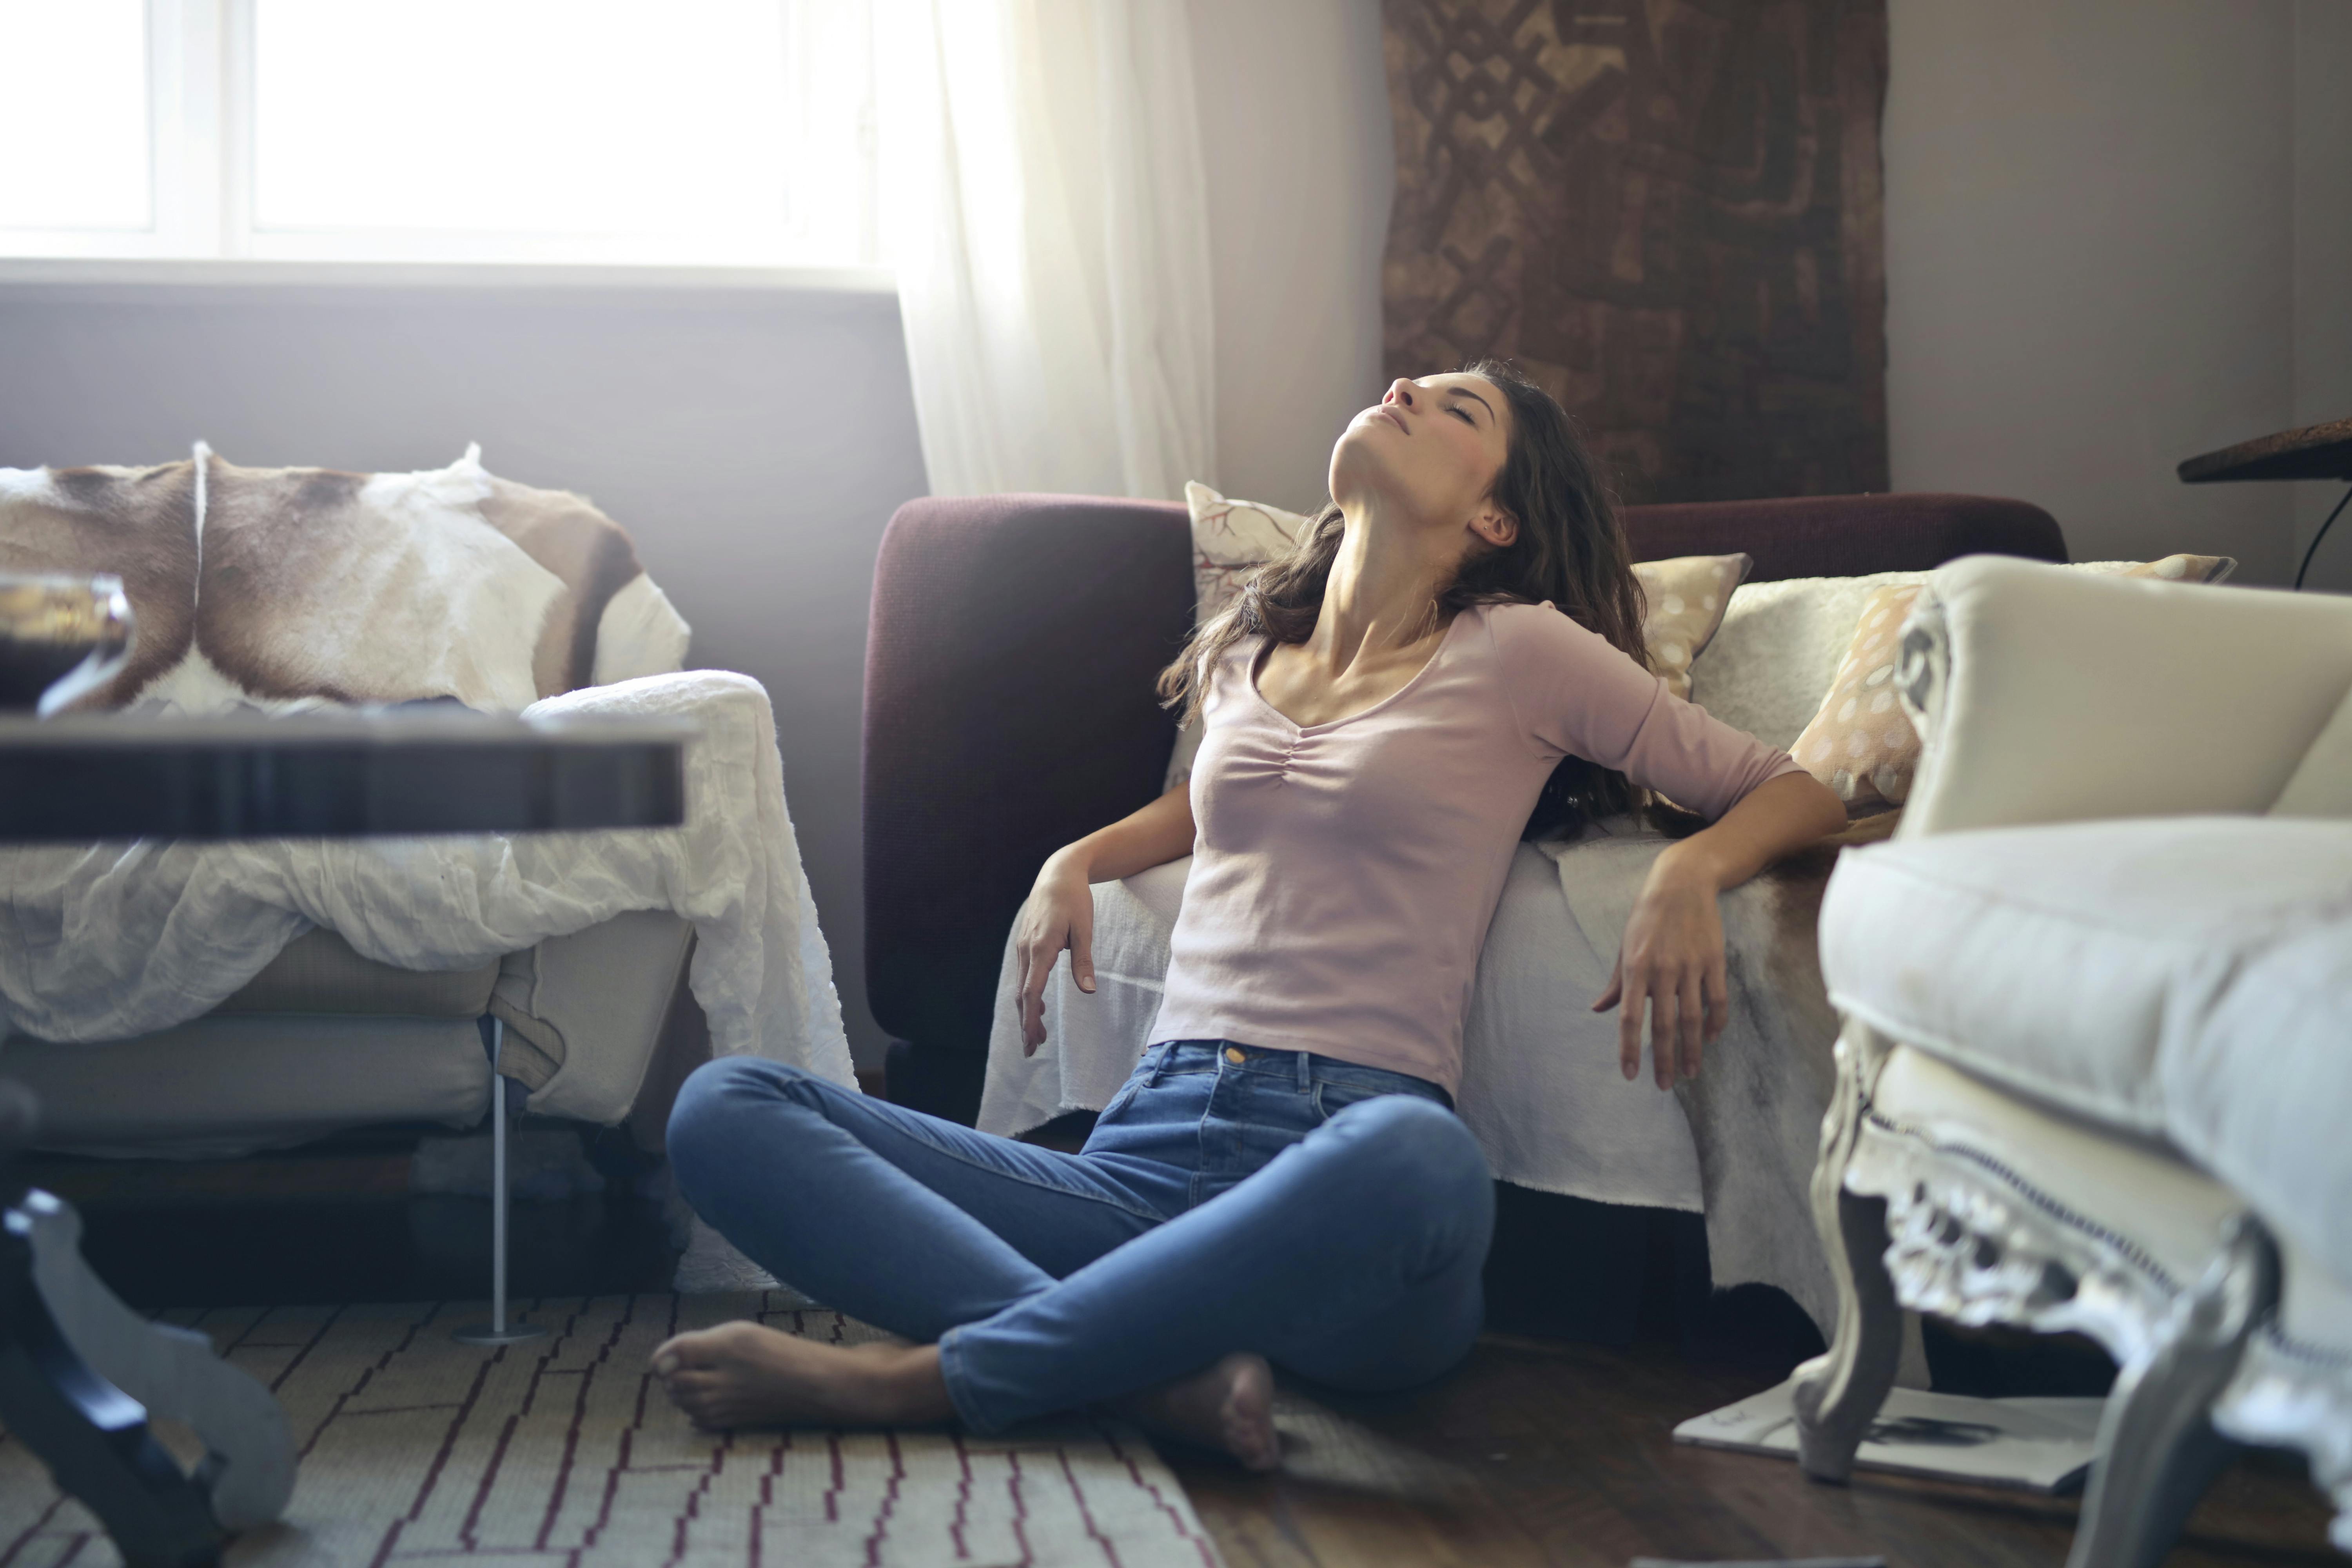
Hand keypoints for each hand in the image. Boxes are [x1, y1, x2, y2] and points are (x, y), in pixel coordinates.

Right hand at [1011, 852, 1096, 1054]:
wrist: (1057, 873)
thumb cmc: (1074, 899)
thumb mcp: (1084, 928)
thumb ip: (1084, 960)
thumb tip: (1089, 991)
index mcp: (1040, 947)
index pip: (1031, 992)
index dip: (1030, 1019)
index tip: (1032, 1041)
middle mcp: (1026, 949)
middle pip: (1022, 995)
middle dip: (1026, 1024)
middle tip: (1032, 1050)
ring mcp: (1023, 946)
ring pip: (1021, 987)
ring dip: (1028, 1012)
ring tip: (1038, 1036)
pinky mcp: (1025, 944)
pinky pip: (1024, 976)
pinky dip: (1029, 995)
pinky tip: (1040, 1006)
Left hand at [1591, 853, 1728, 1089]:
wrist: (1682, 884)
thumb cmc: (1647, 917)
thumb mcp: (1625, 947)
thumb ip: (1615, 982)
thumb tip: (1598, 1009)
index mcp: (1636, 968)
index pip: (1630, 1017)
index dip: (1629, 1048)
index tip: (1630, 1075)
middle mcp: (1663, 970)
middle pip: (1665, 1025)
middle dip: (1664, 1059)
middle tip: (1665, 1085)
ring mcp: (1691, 966)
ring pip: (1693, 1018)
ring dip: (1692, 1050)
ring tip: (1690, 1073)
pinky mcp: (1714, 961)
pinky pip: (1717, 1000)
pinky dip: (1715, 1023)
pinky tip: (1710, 1039)